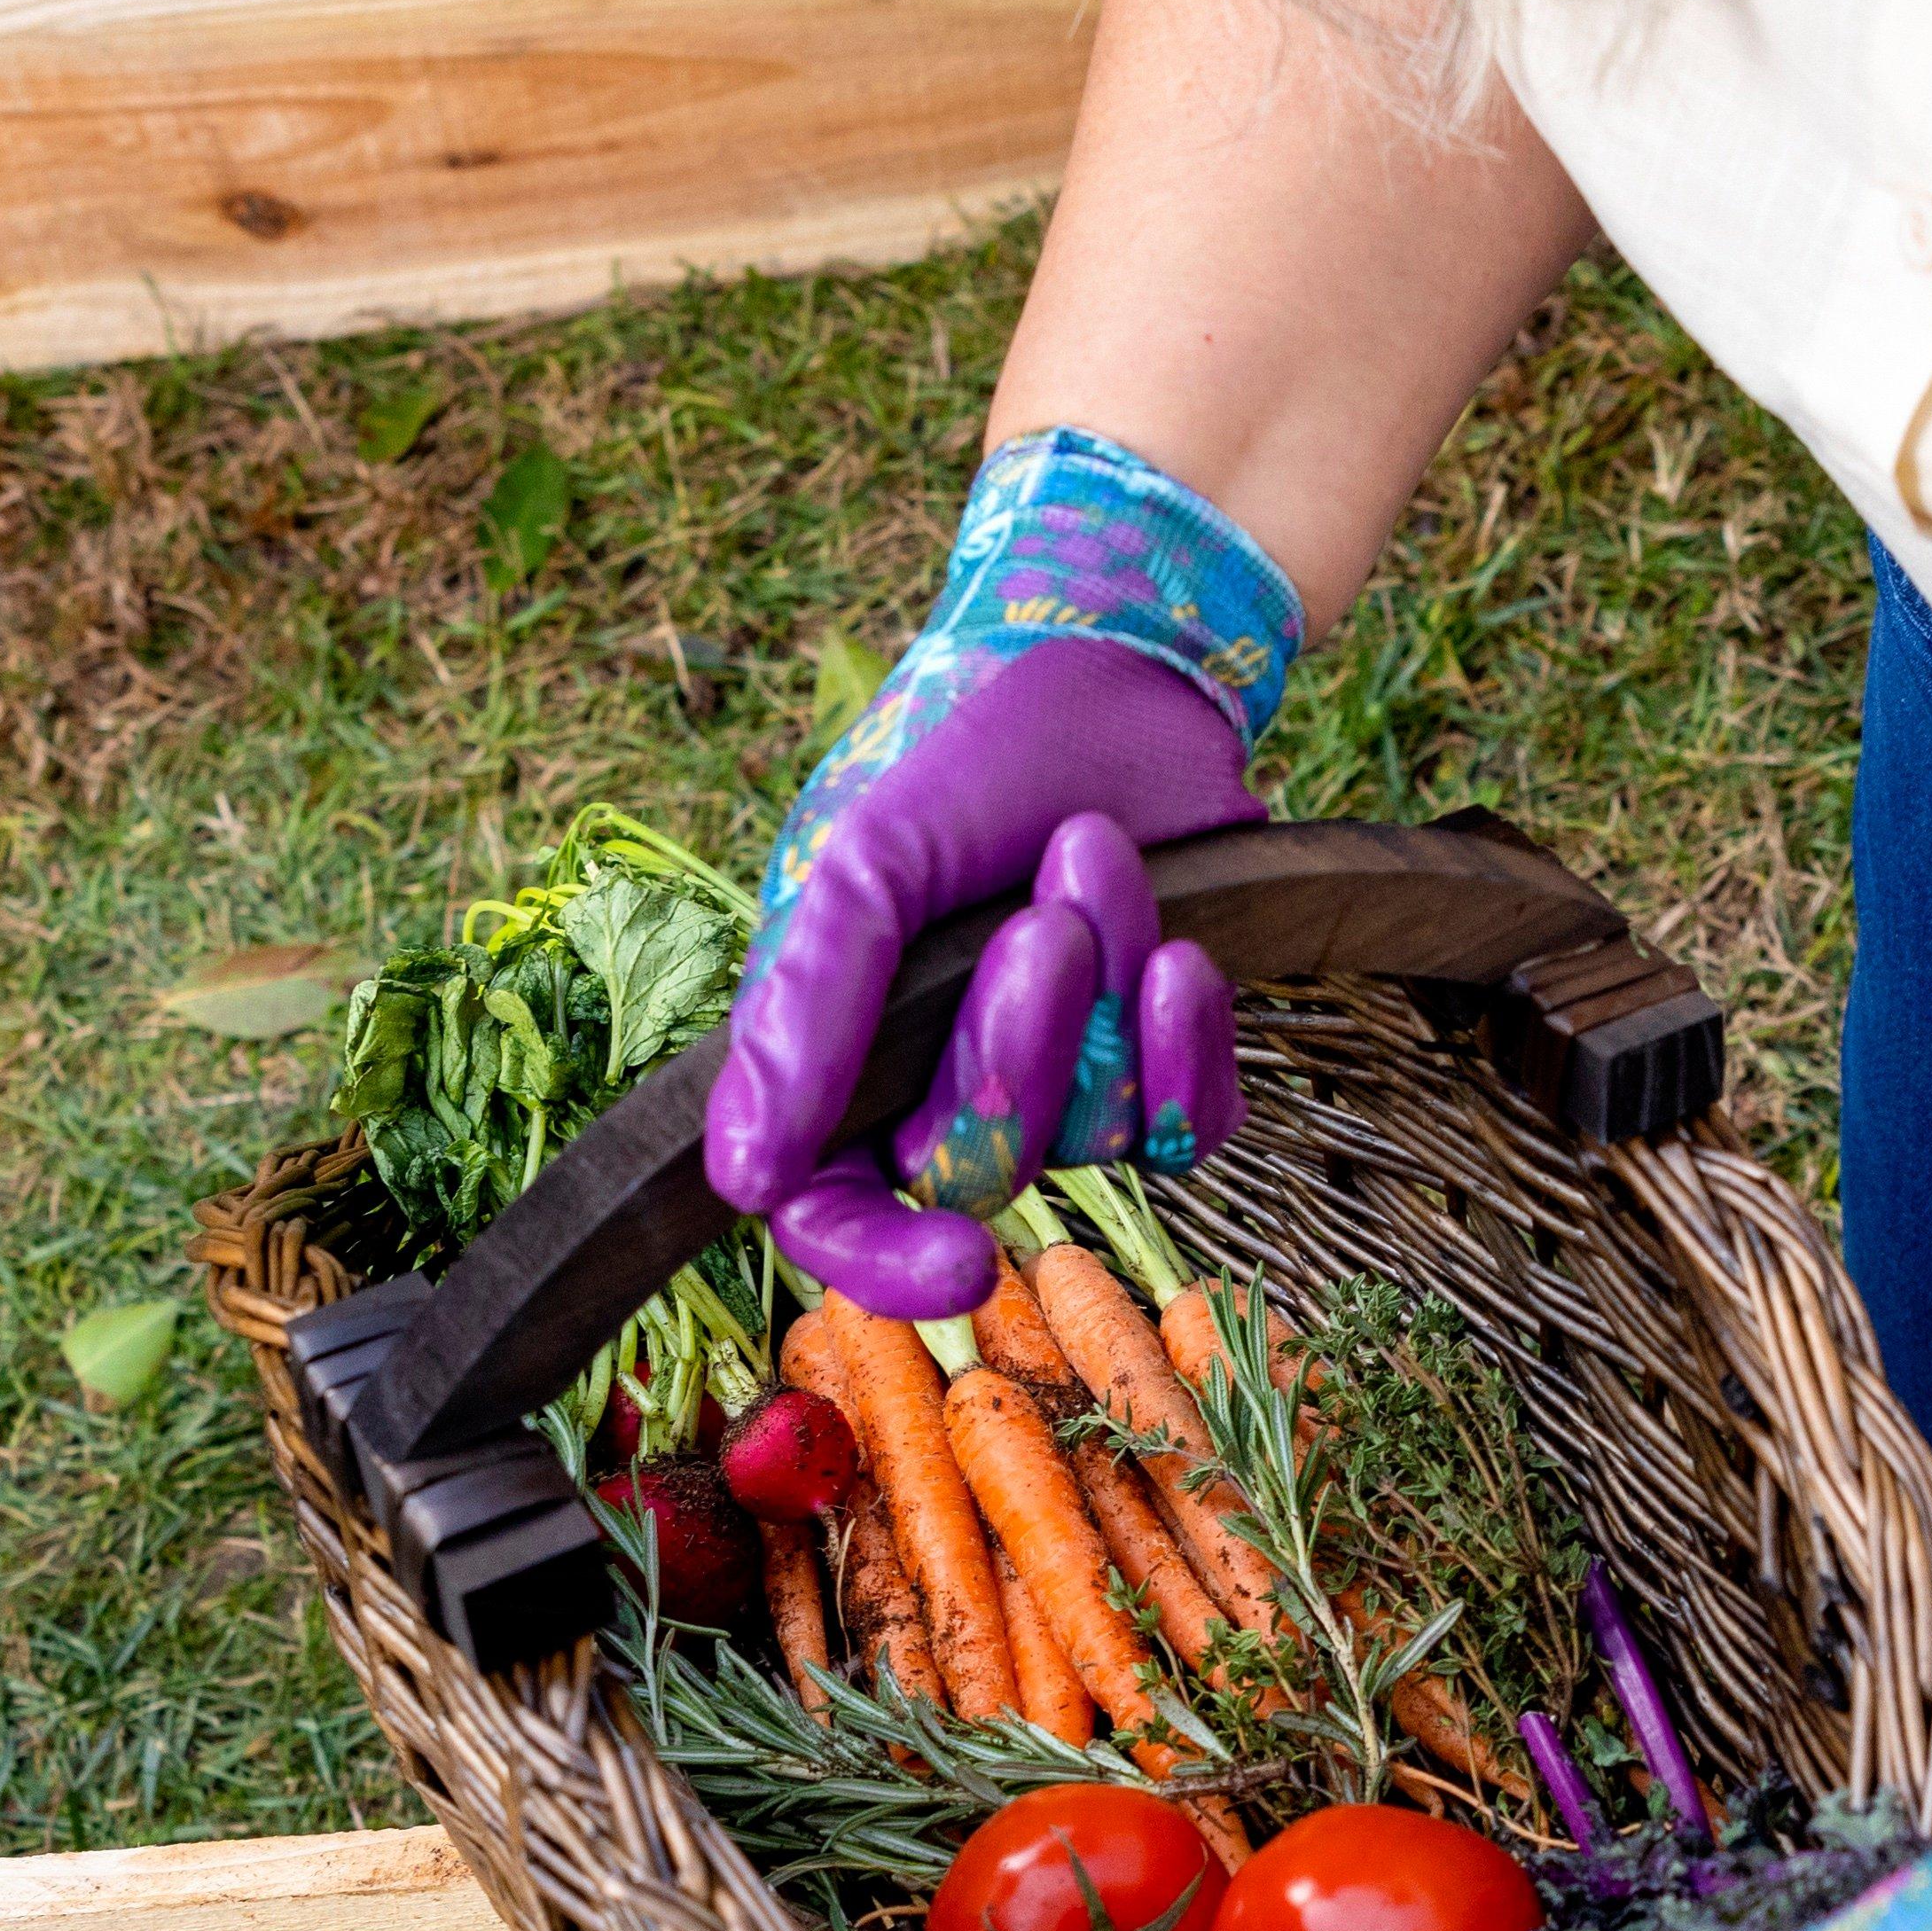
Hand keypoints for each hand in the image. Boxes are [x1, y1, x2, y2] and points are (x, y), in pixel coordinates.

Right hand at [700, 427, 1295, 1318]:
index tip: (963, 1265)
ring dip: (1106, 993)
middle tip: (1045, 919)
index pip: (834, 1215)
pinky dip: (1189, 1045)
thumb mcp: (860, 860)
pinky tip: (1183, 956)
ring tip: (1094, 855)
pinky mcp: (1159, 1062)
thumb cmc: (958, 748)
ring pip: (1093, 1141)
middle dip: (1021, 1048)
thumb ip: (801, 1011)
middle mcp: (937, 1083)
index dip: (884, 1268)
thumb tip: (743, 1178)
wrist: (1114, 662)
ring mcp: (1058, 1082)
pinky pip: (1187, 1130)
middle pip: (977, 1171)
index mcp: (835, 1052)